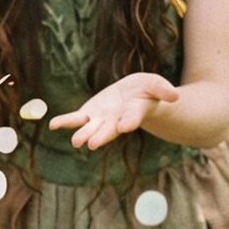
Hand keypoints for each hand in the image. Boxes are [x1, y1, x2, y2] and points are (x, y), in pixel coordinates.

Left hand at [48, 71, 179, 150]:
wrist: (132, 95)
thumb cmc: (147, 91)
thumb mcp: (155, 85)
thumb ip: (162, 89)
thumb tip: (175, 96)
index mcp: (133, 114)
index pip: (132, 118)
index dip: (129, 121)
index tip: (125, 126)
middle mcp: (116, 121)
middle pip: (109, 129)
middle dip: (101, 136)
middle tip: (92, 144)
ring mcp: (101, 119)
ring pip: (91, 128)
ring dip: (83, 134)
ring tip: (76, 142)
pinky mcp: (89, 114)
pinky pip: (76, 119)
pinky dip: (65, 122)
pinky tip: (53, 125)